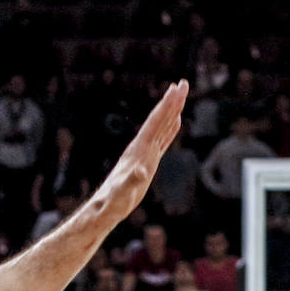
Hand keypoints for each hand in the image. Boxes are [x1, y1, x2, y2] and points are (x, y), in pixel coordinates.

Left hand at [94, 81, 188, 221]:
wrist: (106, 207)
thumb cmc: (114, 202)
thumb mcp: (124, 193)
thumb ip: (132, 182)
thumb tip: (141, 172)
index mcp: (139, 150)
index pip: (155, 122)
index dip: (166, 105)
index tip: (177, 88)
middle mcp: (141, 147)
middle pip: (159, 119)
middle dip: (172, 101)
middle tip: (183, 83)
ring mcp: (144, 153)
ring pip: (161, 127)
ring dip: (171, 111)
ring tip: (180, 95)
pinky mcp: (147, 161)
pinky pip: (162, 140)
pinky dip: (169, 129)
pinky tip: (174, 122)